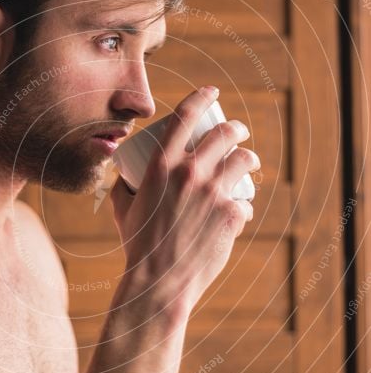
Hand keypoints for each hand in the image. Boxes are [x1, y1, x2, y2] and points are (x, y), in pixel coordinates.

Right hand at [110, 87, 260, 315]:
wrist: (158, 280)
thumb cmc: (138, 245)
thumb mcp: (123, 209)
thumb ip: (122, 187)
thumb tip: (122, 173)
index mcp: (161, 164)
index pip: (185, 116)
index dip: (202, 97)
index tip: (212, 93)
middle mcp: (189, 172)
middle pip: (224, 134)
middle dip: (235, 128)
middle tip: (237, 132)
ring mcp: (213, 191)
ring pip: (244, 160)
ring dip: (249, 157)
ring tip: (250, 161)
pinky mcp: (231, 213)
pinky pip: (246, 202)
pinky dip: (244, 205)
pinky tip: (242, 211)